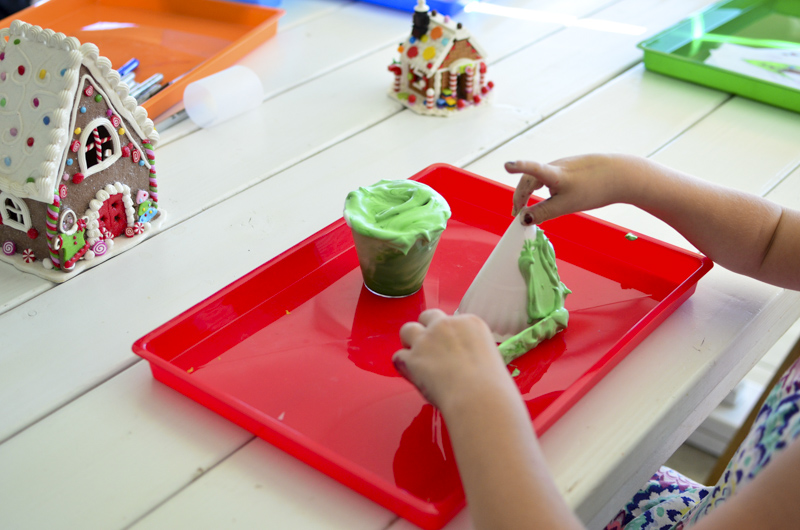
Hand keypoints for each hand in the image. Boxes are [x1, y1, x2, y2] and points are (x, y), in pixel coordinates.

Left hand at [392, 309, 514, 413]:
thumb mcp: (491, 355)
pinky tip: (411, 374)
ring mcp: (427, 340)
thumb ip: (473, 350)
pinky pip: (398, 356)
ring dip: (409, 342)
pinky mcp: (412, 358)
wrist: (479, 397)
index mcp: (469, 322)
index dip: (448, 335)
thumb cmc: (492, 385)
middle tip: (430, 348)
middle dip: (426, 329)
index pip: (451, 320)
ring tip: (416, 357)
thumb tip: (464, 362)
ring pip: (407, 330)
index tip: (451, 349)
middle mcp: (446, 325)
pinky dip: (403, 365)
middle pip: (427, 316)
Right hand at [505, 154, 646, 224]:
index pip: (532, 169)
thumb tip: (524, 219)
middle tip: (516, 214)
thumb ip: (543, 212)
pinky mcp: (569, 166)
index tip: (507, 165)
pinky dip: (542, 189)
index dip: (519, 167)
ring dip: (529, 193)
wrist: (622, 175)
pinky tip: (547, 198)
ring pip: (538, 178)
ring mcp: (562, 164)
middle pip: (529, 179)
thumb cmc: (595, 189)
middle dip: (520, 197)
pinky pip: (548, 177)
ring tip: (527, 209)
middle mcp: (555, 165)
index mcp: (555, 173)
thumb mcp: (566, 206)